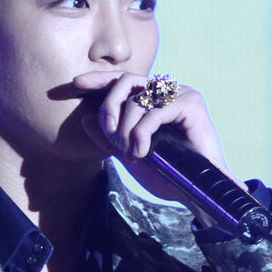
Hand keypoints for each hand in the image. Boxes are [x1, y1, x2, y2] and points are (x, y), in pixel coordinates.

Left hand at [75, 70, 248, 215]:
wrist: (195, 191)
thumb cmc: (167, 175)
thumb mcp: (129, 155)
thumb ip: (108, 138)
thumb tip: (84, 118)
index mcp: (152, 99)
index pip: (122, 81)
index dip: (98, 80)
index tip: (75, 84)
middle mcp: (166, 91)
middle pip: (126, 81)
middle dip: (110, 105)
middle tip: (109, 131)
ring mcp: (180, 94)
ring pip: (139, 98)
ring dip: (126, 128)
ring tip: (130, 152)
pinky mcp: (191, 103)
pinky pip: (155, 111)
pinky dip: (142, 133)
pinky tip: (142, 152)